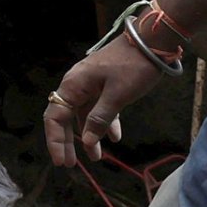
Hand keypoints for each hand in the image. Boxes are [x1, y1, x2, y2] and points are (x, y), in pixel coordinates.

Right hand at [42, 31, 166, 166]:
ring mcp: (90, 85)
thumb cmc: (132, 67)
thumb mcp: (118, 96)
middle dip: (67, 142)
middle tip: (71, 164)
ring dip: (88, 135)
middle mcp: (76, 86)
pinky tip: (115, 137)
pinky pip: (97, 108)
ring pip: (82, 115)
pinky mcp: (103, 85)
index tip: (62, 162)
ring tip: (96, 157)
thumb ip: (100, 119)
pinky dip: (104, 123)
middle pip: (65, 118)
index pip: (55, 117)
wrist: (151, 42)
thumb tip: (87, 141)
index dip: (55, 140)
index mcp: (73, 86)